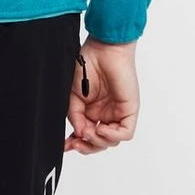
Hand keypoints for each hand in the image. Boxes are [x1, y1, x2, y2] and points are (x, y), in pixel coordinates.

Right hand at [64, 35, 139, 153]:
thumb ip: (75, 115)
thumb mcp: (74, 94)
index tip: (65, 146)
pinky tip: (100, 127)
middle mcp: (106, 113)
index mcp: (92, 110)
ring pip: (112, 141)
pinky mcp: (129, 110)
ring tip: (88, 130)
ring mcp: (118, 113)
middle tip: (75, 144)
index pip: (87, 134)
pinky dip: (112, 135)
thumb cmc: (88, 64)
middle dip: (87, 146)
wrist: (103, 49)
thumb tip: (79, 134)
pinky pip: (125, 133)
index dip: (77, 143)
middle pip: (100, 142)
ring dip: (98, 141)